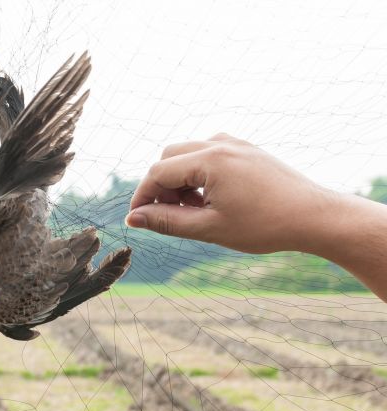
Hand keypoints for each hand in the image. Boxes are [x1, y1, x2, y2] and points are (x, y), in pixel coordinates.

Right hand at [125, 133, 339, 253]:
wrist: (314, 217)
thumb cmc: (265, 225)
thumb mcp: (209, 228)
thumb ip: (167, 221)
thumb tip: (134, 220)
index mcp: (210, 160)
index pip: (158, 173)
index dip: (142, 197)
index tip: (138, 220)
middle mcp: (220, 144)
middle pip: (169, 158)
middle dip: (161, 186)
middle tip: (168, 216)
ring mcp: (236, 144)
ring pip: (188, 154)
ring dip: (180, 180)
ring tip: (193, 210)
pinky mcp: (246, 150)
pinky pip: (209, 154)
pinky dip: (199, 173)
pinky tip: (211, 199)